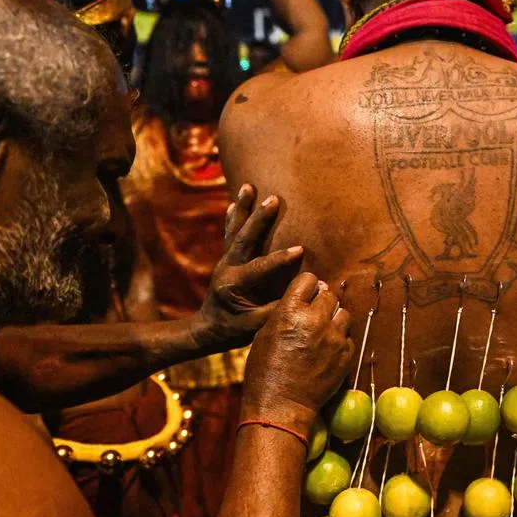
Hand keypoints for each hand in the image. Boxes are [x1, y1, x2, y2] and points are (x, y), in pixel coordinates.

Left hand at [189, 184, 305, 352]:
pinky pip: (229, 234)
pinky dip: (232, 217)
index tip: (301, 250)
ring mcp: (224, 261)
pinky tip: (234, 202)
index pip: (260, 269)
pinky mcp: (226, 259)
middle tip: (273, 199)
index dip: (280, 260)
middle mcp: (227, 269)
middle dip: (259, 219)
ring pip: (235, 231)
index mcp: (234, 286)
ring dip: (243, 208)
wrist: (207, 329)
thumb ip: (280, 309)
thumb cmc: (234, 330)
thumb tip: (308, 294)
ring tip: (248, 186)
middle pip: (244, 239)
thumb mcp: (256, 326)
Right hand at [240, 273, 353, 428]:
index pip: (309, 279)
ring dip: (334, 319)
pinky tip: (327, 350)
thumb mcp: (264, 334)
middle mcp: (315, 320)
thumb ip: (285, 312)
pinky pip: (348, 336)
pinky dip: (340, 340)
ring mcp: (334, 337)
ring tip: (322, 332)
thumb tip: (304, 298)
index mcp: (290, 311)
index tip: (306, 294)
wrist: (281, 405)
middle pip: (329, 294)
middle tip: (313, 315)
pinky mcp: (346, 354)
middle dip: (321, 302)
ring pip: (343, 313)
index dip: (307, 286)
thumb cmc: (264, 370)